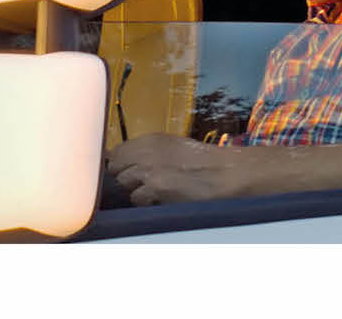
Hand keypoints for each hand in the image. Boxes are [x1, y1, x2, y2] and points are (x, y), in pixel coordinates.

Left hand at [105, 134, 242, 205]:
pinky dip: (147, 201)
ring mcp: (149, 168)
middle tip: (143, 183)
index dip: (120, 163)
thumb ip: (147, 152)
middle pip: (115, 167)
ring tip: (156, 191)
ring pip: (124, 183)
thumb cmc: (203, 163)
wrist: (225, 174)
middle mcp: (147, 150)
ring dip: (136, 190)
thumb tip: (118, 160)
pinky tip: (161, 199)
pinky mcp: (156, 186)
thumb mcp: (172, 147)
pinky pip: (137, 198)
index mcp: (151, 139)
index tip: (125, 171)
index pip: (116, 150)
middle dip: (125, 176)